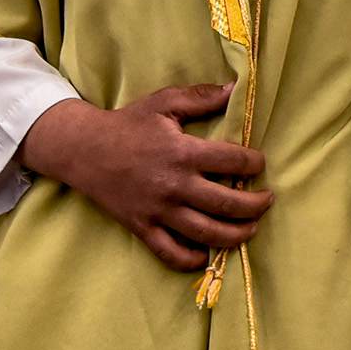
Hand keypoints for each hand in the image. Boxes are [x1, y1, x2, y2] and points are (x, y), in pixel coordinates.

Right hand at [17, 85, 270, 269]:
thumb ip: (201, 97)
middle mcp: (174, 185)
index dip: (254, 164)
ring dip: (236, 235)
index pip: (232, 162)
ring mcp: (158, 211)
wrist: (83, 149)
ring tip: (251, 229)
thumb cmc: (127, 123)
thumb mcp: (164, 102)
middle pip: (227, 204)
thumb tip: (236, 90)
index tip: (259, 164)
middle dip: (255, 205)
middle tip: (267, 201)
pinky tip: (207, 254)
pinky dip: (192, 259)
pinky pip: (171, 253)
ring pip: (206, 233)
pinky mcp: (142, 228)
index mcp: (182, 152)